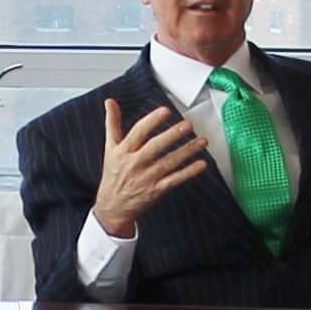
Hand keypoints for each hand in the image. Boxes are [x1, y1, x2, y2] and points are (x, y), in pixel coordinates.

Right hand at [92, 98, 212, 238]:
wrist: (112, 207)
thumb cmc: (113, 174)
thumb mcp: (109, 148)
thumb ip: (112, 123)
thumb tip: (109, 102)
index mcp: (123, 151)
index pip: (138, 132)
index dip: (152, 120)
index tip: (166, 111)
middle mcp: (135, 163)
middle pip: (155, 146)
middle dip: (172, 135)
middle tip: (188, 125)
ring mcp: (146, 178)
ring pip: (169, 162)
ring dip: (186, 151)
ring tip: (201, 141)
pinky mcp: (156, 190)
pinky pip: (175, 180)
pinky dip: (188, 172)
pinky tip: (201, 164)